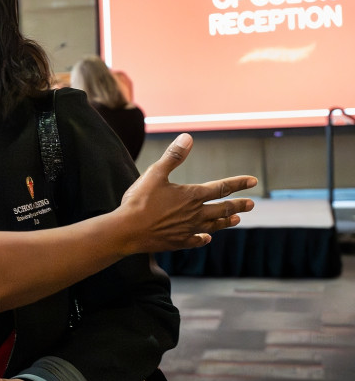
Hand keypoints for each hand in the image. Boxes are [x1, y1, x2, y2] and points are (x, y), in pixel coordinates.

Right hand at [120, 133, 256, 251]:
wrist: (127, 230)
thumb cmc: (140, 201)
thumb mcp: (155, 173)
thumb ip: (173, 156)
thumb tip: (188, 137)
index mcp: (191, 196)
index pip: (221, 188)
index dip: (238, 183)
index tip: (253, 181)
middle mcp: (195, 214)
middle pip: (223, 209)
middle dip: (238, 205)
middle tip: (251, 204)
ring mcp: (187, 230)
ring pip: (213, 225)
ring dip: (226, 221)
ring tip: (237, 219)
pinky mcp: (177, 242)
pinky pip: (196, 240)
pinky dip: (203, 238)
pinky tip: (206, 238)